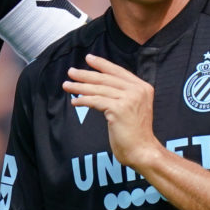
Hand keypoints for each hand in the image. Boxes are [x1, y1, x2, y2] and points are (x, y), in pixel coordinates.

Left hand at [63, 53, 157, 168]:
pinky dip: (83, 100)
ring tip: (67, 85)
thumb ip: (122, 94)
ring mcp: (129, 99)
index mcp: (143, 87)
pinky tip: (75, 102)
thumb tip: (99, 84)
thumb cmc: (135, 133)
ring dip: (80, 87)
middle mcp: (137, 90)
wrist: (143, 150)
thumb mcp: (133, 107)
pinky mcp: (119, 109)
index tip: (89, 58)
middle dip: (86, 74)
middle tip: (71, 71)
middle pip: (106, 79)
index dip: (102, 64)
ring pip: (99, 89)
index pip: (118, 71)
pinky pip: (96, 101)